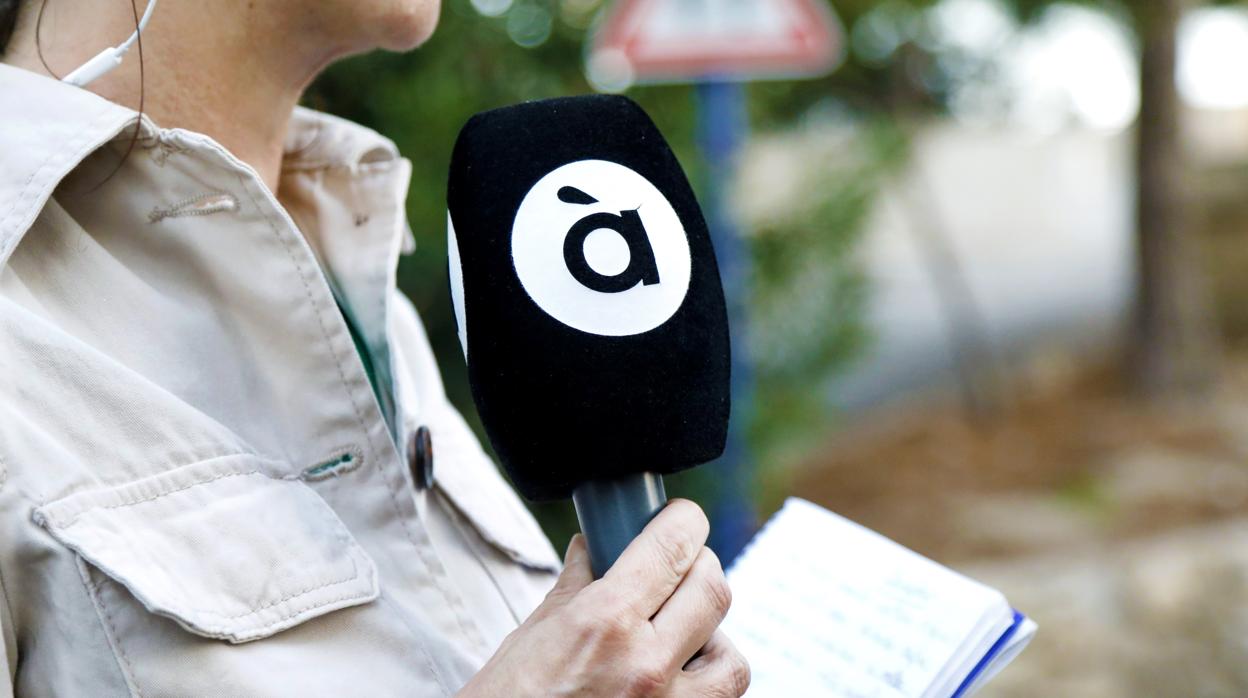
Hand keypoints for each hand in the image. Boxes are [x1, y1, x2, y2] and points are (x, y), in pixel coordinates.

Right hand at [458, 499, 749, 696]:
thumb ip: (576, 586)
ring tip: (677, 637)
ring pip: (730, 659)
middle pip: (712, 591)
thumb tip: (592, 546)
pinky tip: (673, 677)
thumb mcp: (532, 634)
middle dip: (698, 568)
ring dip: (711, 639)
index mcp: (603, 623)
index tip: (681, 518)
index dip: (685, 522)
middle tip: (675, 569)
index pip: (673, 548)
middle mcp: (645, 666)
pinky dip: (704, 684)